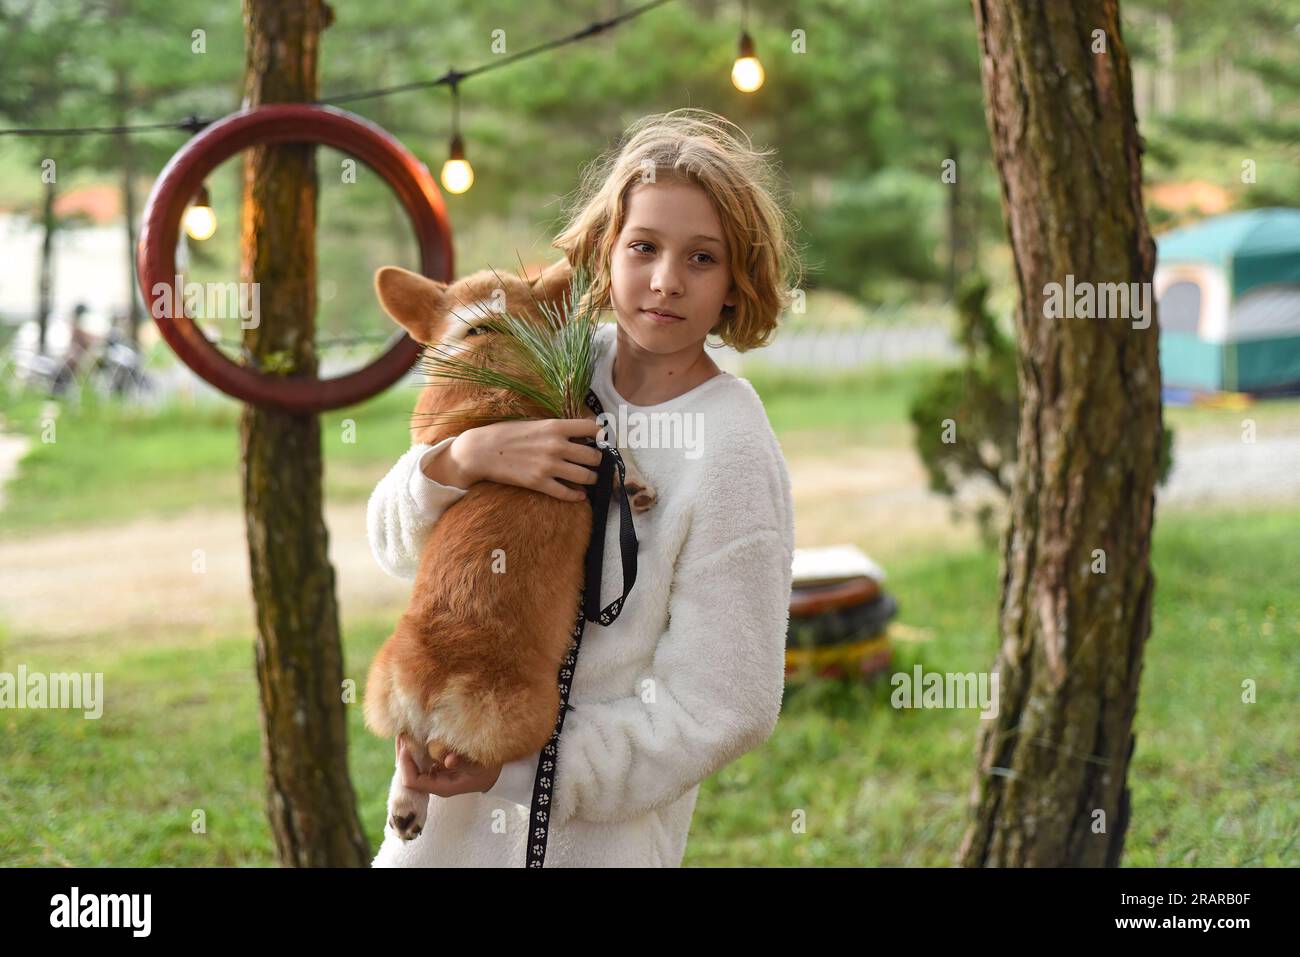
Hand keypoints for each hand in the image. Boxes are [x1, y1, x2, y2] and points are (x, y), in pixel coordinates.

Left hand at [396, 737, 502, 796]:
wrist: (495, 776)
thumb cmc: (487, 772)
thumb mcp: (478, 767)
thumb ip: (464, 763)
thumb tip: (448, 760)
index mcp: (440, 787)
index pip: (412, 781)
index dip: (406, 764)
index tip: (407, 745)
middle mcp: (433, 783)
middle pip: (407, 773)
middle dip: (403, 754)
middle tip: (401, 734)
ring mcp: (434, 775)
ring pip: (412, 765)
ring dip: (407, 749)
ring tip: (404, 731)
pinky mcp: (437, 767)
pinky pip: (419, 759)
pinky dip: (415, 747)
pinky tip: (414, 734)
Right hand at [454, 418, 605, 502]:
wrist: (481, 451)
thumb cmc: (507, 434)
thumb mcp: (535, 423)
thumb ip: (557, 429)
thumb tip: (579, 435)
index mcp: (555, 427)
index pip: (591, 428)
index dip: (601, 435)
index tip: (602, 441)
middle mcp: (556, 446)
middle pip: (594, 456)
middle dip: (598, 461)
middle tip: (596, 463)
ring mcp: (549, 466)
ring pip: (586, 476)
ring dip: (591, 478)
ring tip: (589, 478)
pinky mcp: (539, 483)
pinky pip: (567, 493)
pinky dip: (577, 496)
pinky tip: (579, 495)